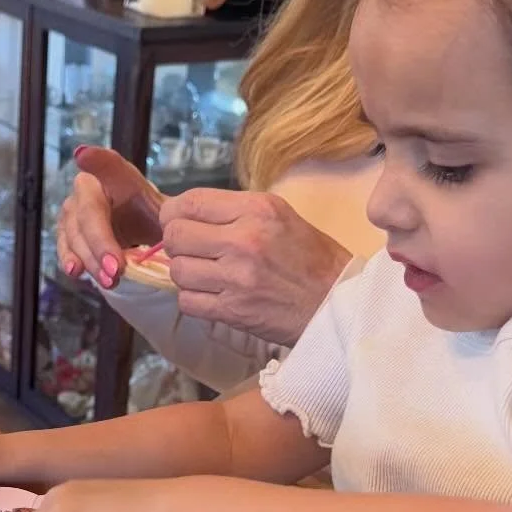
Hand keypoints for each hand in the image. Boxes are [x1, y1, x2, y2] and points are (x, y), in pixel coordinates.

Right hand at [56, 146, 162, 287]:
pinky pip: (65, 248)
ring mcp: (72, 212)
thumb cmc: (150, 218)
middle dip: (101, 244)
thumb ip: (157, 198)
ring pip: (76, 236)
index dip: (95, 160)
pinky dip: (72, 261)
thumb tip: (134, 184)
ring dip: (92, 260)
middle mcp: (86, 189)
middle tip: (117, 269)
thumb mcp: (161, 207)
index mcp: (113, 175)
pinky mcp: (66, 235)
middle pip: (88, 215)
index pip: (105, 164)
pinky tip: (76, 272)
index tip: (83, 155)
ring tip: (110, 280)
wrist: (141, 238)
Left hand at [158, 188, 351, 344]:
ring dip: (186, 274)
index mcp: (257, 209)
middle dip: (177, 243)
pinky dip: (194, 299)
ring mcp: (236, 277)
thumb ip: (235, 212)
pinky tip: (212, 295)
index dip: (173, 213)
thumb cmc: (312, 259)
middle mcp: (244, 239)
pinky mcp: (233, 310)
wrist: (338, 303)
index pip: (190, 202)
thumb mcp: (280, 216)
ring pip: (177, 270)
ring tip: (206, 275)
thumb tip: (187, 214)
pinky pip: (187, 301)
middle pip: (175, 235)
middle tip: (193, 250)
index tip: (176, 221)